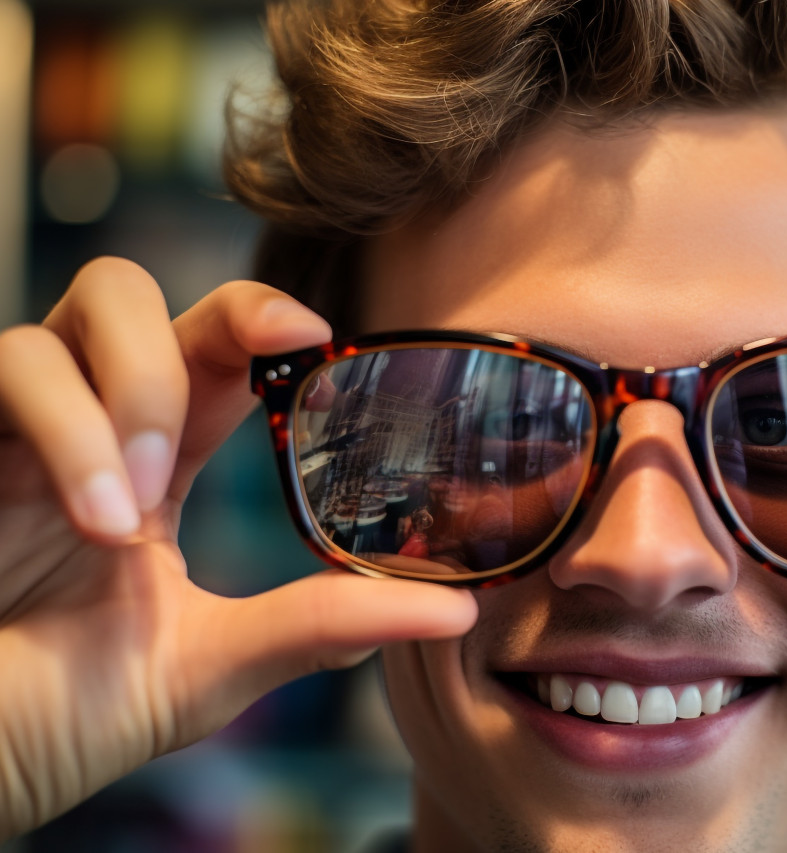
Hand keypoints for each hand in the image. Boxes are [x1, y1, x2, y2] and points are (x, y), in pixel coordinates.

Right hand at [0, 258, 476, 838]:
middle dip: (192, 332)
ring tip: (133, 508)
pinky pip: (5, 370)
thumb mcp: (212, 665)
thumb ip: (321, 625)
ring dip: (123, 402)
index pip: (210, 350)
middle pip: (128, 297)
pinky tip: (96, 517)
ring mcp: (8, 436)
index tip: (318, 335)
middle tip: (228, 417)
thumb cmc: (68, 716)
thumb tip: (455, 609)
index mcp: (151, 465)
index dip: (260, 318)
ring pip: (59, 326)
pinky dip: (66, 432)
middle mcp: (81, 432)